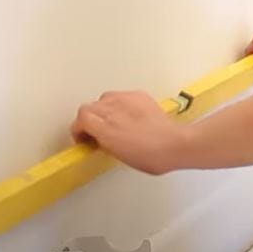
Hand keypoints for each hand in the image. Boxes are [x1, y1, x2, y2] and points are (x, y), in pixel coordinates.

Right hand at [70, 91, 188, 174]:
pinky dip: (120, 103)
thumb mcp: (117, 155)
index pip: (80, 119)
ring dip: (103, 109)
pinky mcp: (139, 95)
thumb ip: (103, 142)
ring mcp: (126, 99)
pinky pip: (121, 95)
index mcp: (105, 128)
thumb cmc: (149, 156)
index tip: (84, 138)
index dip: (79, 129)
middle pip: (89, 107)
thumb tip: (99, 138)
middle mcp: (112, 110)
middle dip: (89, 119)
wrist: (173, 144)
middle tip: (96, 131)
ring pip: (104, 98)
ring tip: (113, 121)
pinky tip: (128, 114)